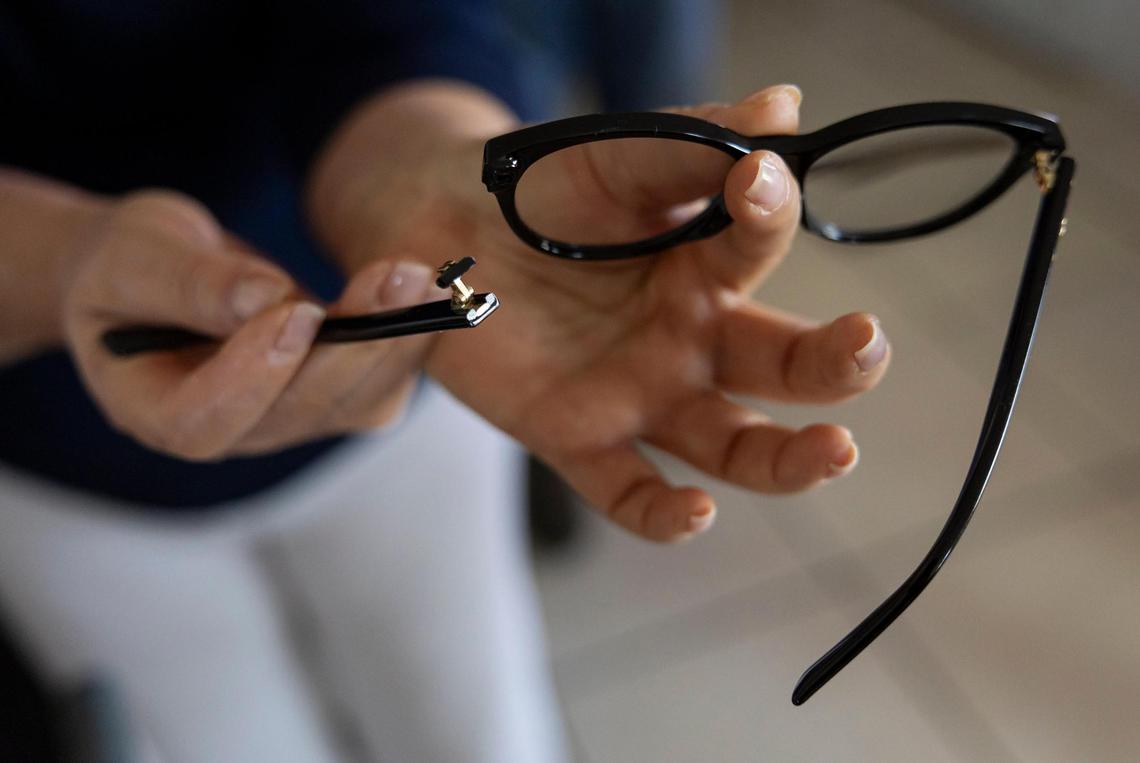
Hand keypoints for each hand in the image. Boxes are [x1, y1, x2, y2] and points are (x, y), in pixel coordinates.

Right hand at [62, 190, 444, 459]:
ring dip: (395, 340)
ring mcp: (289, 419)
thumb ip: (188, 283)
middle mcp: (231, 431)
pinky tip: (429, 291)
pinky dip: (409, 338)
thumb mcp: (135, 257)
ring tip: (422, 277)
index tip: (295, 312)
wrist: (163, 272)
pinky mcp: (334, 394)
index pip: (204, 423)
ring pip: (353, 401)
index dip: (254, 376)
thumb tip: (264, 297)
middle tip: (397, 278)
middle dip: (355, 347)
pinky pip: (381, 381)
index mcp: (154, 413)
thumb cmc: (130, 267)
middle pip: (300, 413)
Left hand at [322, 84, 890, 541]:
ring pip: (732, 445)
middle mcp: (692, 342)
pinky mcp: (580, 438)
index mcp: (706, 269)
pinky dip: (665, 515)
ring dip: (785, 458)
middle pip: (781, 366)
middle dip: (834, 363)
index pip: (758, 250)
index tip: (759, 181)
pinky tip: (696, 512)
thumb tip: (785, 106)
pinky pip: (629, 492)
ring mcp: (642, 395)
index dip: (768, 215)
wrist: (448, 232)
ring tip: (834, 451)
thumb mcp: (615, 158)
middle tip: (867, 345)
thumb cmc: (547, 192)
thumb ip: (692, 141)